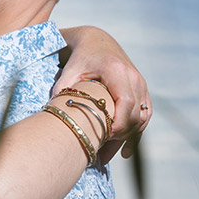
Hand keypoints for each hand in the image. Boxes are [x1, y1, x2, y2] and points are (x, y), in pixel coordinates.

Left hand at [56, 26, 149, 158]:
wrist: (97, 42)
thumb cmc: (80, 58)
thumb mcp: (68, 71)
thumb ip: (62, 90)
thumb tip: (54, 115)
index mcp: (116, 70)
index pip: (125, 100)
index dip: (119, 121)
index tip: (105, 137)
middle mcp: (134, 77)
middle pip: (135, 113)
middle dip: (120, 136)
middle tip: (100, 154)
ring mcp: (141, 84)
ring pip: (142, 117)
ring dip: (127, 139)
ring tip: (107, 157)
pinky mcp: (143, 91)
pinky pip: (144, 115)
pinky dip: (136, 133)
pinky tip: (124, 151)